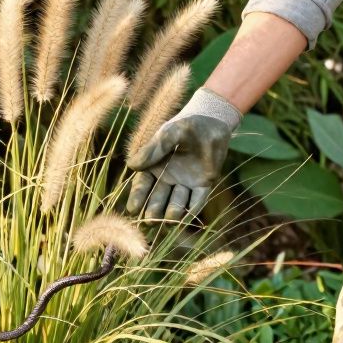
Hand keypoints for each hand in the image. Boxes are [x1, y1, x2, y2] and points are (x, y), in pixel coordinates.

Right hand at [126, 88, 239, 219]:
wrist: (211, 121)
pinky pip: (197, 201)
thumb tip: (131, 165)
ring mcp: (185, 184)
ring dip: (172, 213)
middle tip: (149, 221)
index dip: (137, 198)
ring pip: (176, 203)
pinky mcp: (203, 185)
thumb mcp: (168, 135)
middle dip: (153, 210)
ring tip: (168, 220)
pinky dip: (191, 210)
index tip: (132, 210)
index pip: (143, 186)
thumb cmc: (185, 125)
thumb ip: (153, 151)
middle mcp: (168, 179)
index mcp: (154, 168)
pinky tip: (185, 219)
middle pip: (158, 199)